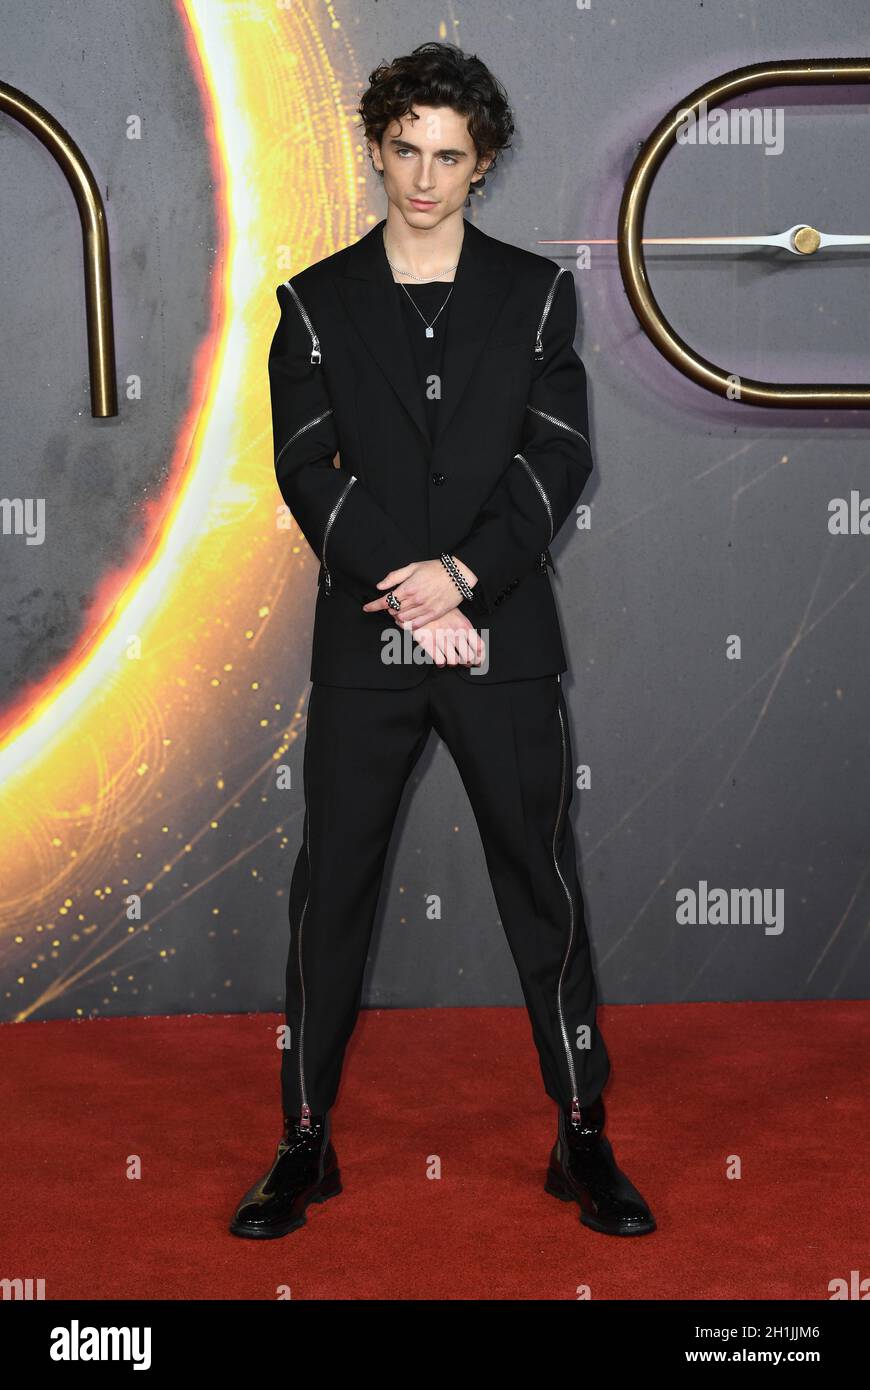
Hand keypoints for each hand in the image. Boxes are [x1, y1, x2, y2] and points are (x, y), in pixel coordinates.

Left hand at [362, 556, 477, 628]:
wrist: (458, 575)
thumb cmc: (435, 568)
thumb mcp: (413, 567)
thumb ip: (394, 577)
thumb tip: (380, 586)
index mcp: (407, 588)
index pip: (385, 601)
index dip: (373, 606)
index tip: (366, 608)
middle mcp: (415, 600)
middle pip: (393, 610)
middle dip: (388, 608)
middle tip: (392, 603)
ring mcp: (424, 608)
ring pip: (402, 619)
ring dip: (397, 616)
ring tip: (400, 610)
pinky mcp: (434, 614)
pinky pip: (416, 625)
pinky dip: (408, 624)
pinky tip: (407, 619)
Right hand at [406, 607, 485, 667]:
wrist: (421, 605)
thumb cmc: (442, 613)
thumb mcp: (459, 618)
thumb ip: (468, 633)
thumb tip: (478, 650)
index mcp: (464, 626)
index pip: (480, 647)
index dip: (480, 658)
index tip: (478, 662)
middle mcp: (455, 633)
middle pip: (469, 658)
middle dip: (467, 662)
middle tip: (464, 662)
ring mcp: (441, 638)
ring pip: (454, 662)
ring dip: (453, 662)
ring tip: (450, 658)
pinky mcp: (428, 643)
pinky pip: (440, 661)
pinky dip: (441, 662)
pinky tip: (440, 658)